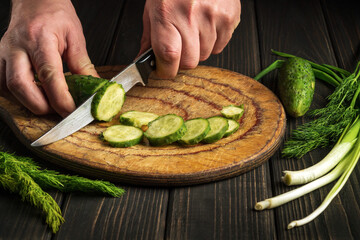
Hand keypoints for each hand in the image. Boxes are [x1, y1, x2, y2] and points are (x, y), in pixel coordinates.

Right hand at [0, 0, 97, 116]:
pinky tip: (32, 94)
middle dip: (39, 105)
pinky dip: (17, 95)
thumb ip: (83, 65)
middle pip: (19, 84)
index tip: (71, 110)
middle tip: (58, 110)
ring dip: (27, 101)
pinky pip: (1, 83)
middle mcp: (17, 45)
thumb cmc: (55, 14)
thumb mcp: (75, 36)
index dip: (60, 98)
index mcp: (40, 39)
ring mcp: (4, 51)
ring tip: (48, 103)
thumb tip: (94, 88)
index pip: (48, 75)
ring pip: (7, 86)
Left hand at [138, 0, 240, 77]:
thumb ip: (149, 37)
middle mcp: (190, 16)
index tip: (164, 69)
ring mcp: (213, 17)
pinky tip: (206, 26)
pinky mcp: (229, 18)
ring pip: (205, 55)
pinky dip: (212, 42)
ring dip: (198, 49)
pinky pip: (220, 46)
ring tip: (193, 29)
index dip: (166, 70)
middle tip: (179, 46)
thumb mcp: (153, 7)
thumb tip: (144, 60)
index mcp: (167, 13)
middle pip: (189, 62)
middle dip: (182, 60)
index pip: (169, 56)